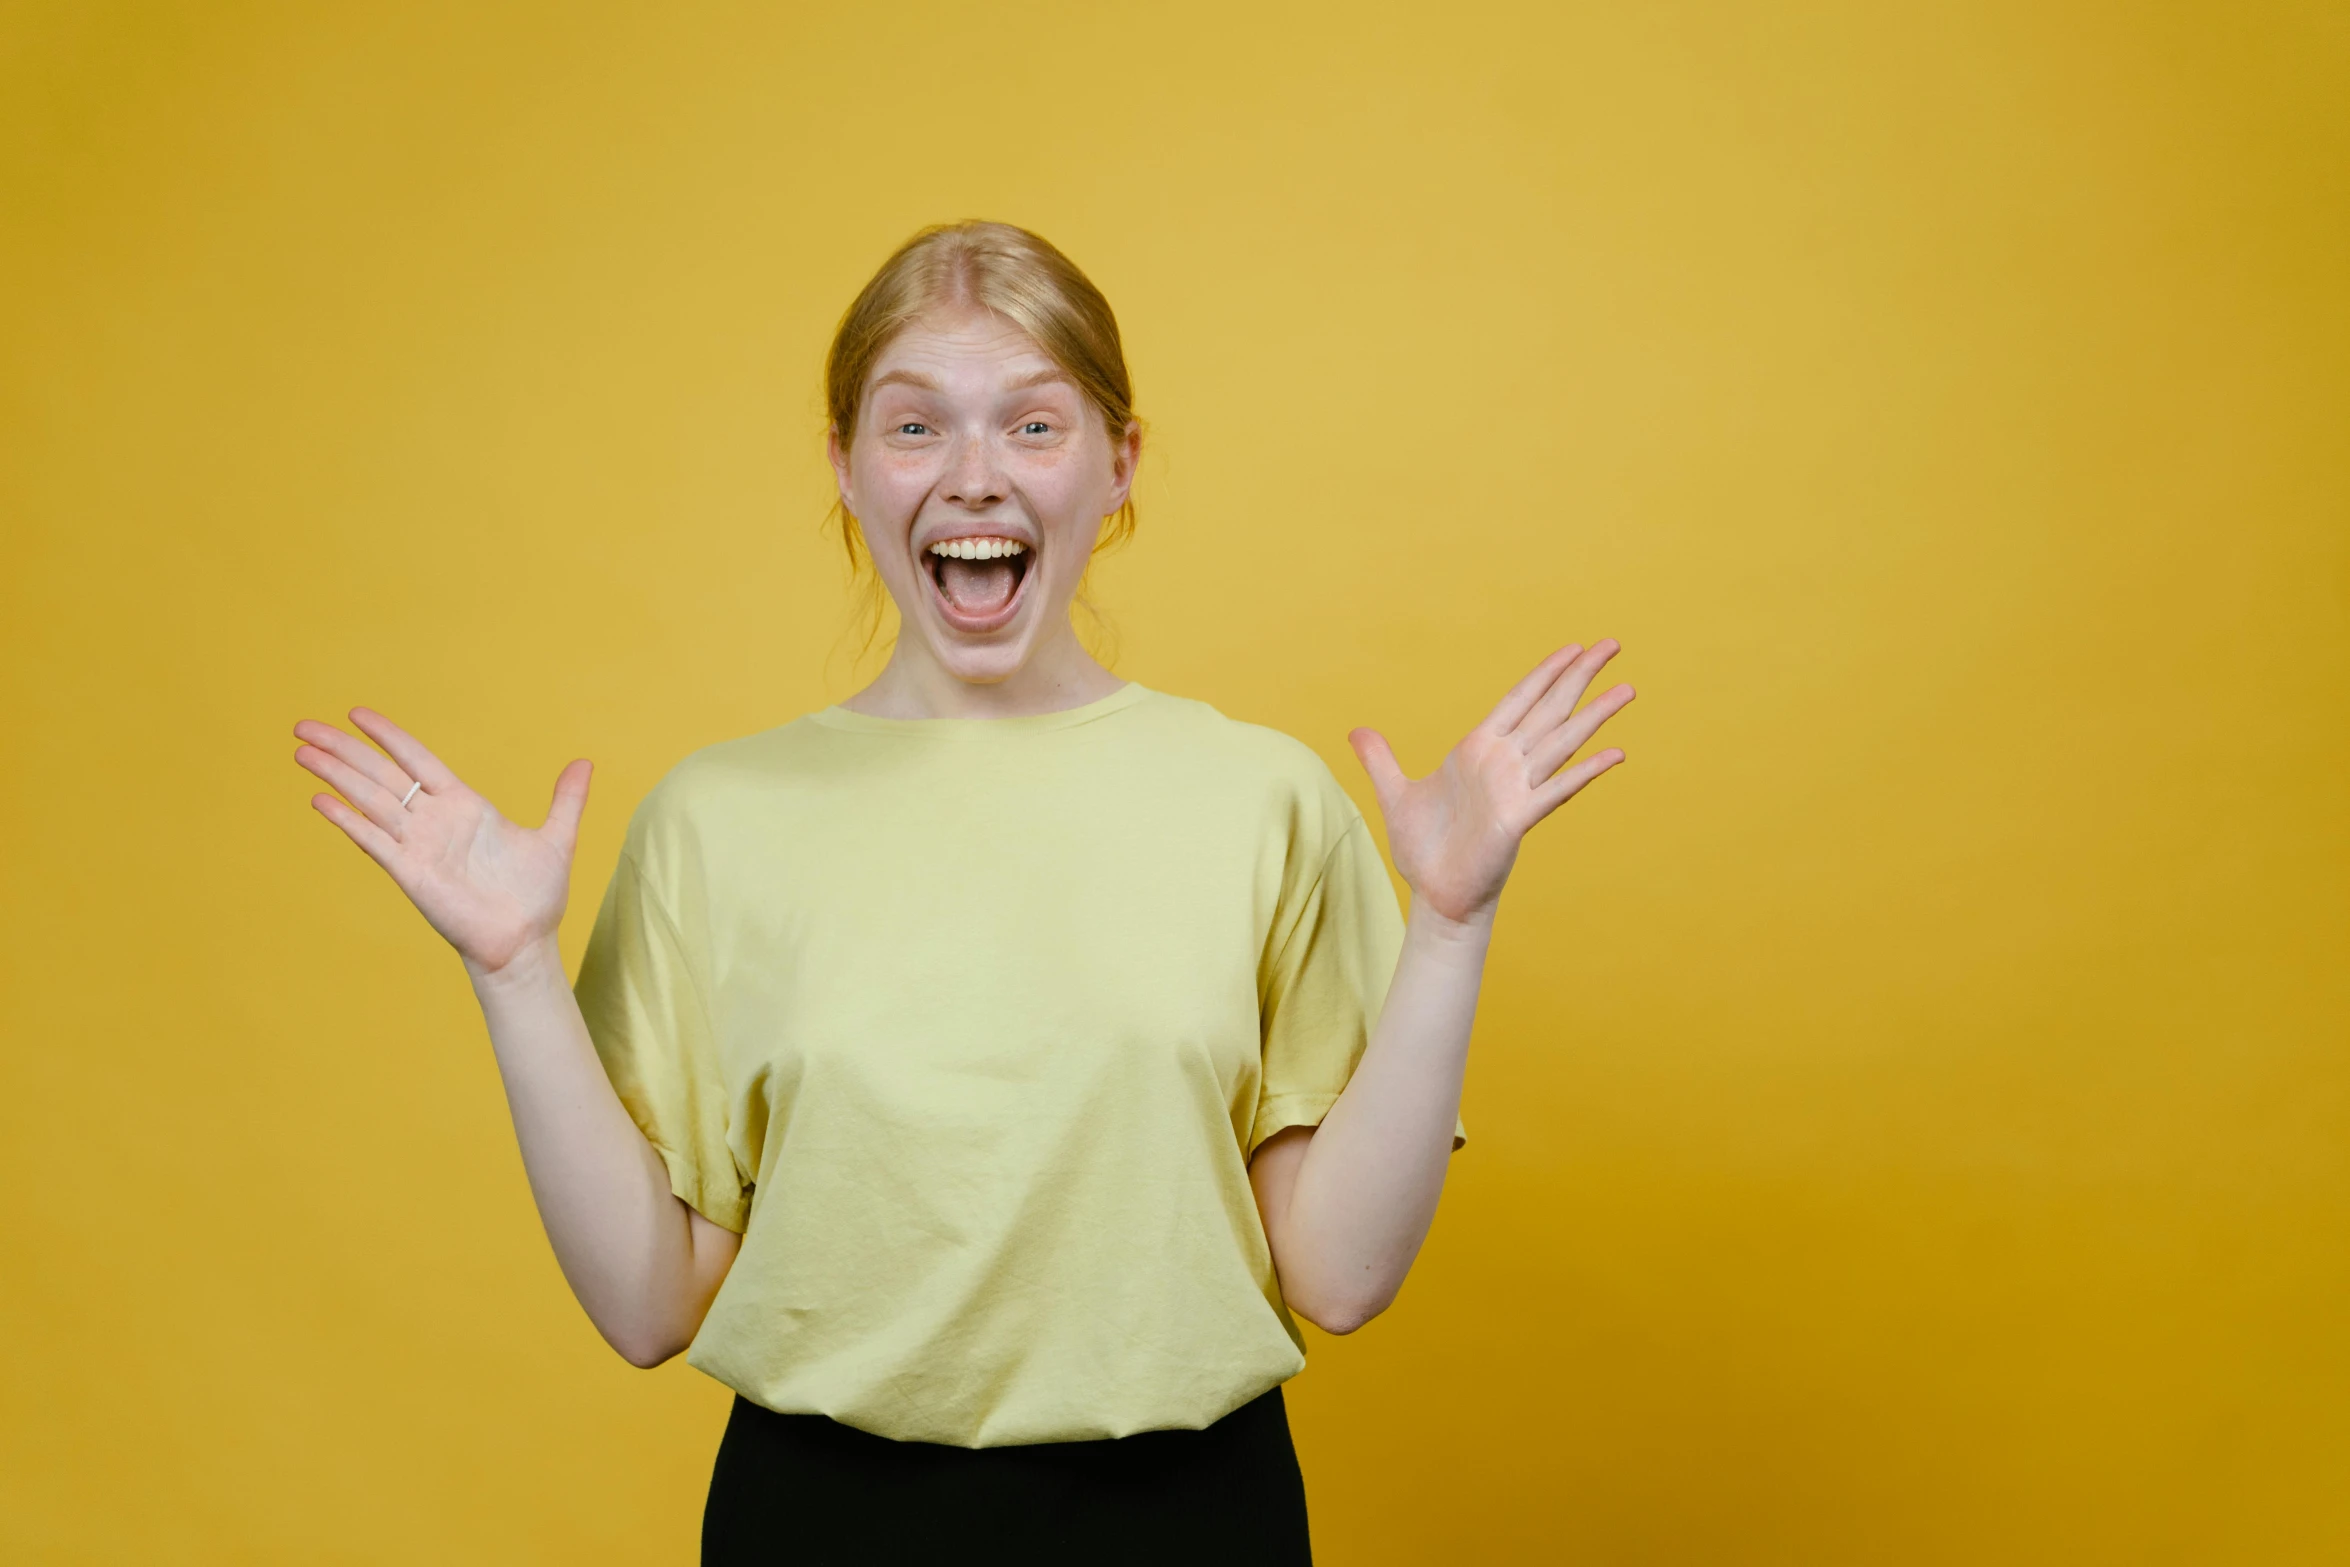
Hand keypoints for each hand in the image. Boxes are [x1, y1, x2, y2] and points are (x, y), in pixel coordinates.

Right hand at [293, 709, 591, 977]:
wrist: (525, 943)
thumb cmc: (536, 897)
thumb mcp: (556, 839)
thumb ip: (566, 800)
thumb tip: (585, 763)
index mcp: (464, 805)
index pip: (417, 760)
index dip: (388, 736)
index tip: (357, 714)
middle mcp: (435, 821)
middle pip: (381, 774)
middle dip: (344, 749)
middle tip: (305, 726)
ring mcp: (418, 845)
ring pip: (370, 800)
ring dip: (335, 775)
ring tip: (301, 750)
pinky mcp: (410, 873)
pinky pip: (373, 840)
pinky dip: (347, 820)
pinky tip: (320, 800)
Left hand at [1349, 641, 1633, 927]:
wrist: (1434, 894)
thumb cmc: (1423, 848)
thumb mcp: (1395, 794)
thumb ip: (1380, 760)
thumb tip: (1356, 732)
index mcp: (1478, 750)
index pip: (1519, 700)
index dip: (1546, 672)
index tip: (1574, 648)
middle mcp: (1503, 763)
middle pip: (1549, 709)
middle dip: (1580, 676)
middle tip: (1613, 644)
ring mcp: (1515, 789)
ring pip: (1562, 741)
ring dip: (1594, 715)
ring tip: (1627, 689)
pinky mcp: (1518, 819)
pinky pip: (1557, 790)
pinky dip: (1585, 772)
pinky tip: (1614, 754)